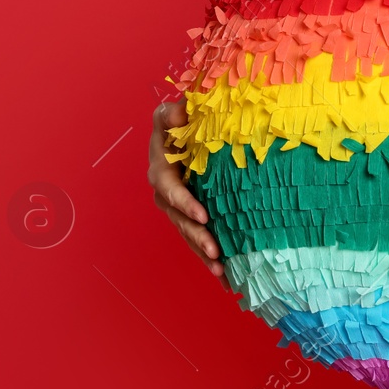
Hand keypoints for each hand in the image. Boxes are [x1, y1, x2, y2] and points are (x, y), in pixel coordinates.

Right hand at [148, 99, 224, 278]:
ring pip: (189, 234)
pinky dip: (209, 256)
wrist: (180, 136)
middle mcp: (166, 194)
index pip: (170, 190)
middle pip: (180, 220)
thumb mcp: (169, 116)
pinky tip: (226, 275)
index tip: (203, 216)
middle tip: (215, 252)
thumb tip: (178, 113)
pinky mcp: (189, 217)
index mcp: (161, 171)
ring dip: (203, 254)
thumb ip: (170, 114)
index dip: (184, 203)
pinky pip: (198, 238)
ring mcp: (177, 209)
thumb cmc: (177, 124)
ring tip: (221, 272)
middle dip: (197, 238)